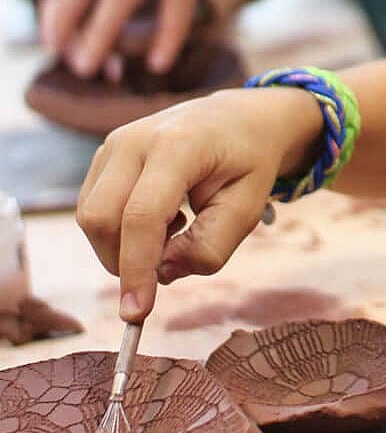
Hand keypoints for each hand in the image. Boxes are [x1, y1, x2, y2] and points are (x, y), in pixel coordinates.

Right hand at [76, 86, 321, 322]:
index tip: (137, 313)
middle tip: (172, 259)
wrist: (242, 119)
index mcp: (178, 145)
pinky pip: (93, 206)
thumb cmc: (250, 162)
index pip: (141, 216)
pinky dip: (121, 228)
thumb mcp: (248, 208)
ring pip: (90, 216)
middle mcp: (135, 140)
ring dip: (125, 243)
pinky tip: (161, 216)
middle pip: (101, 218)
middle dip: (125, 260)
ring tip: (177, 226)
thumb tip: (161, 274)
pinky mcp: (105, 155)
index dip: (136, 269)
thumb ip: (210, 247)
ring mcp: (114, 143)